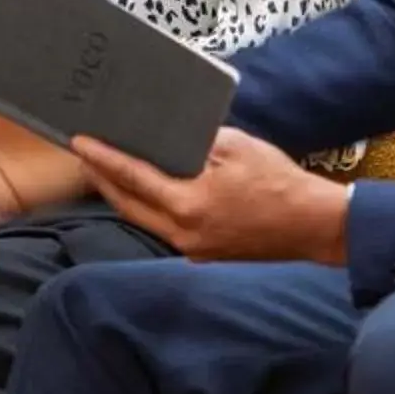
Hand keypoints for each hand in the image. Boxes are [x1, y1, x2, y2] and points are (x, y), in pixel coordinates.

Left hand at [72, 127, 350, 263]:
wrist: (315, 226)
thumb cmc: (281, 183)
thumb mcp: (236, 148)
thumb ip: (196, 144)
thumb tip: (168, 139)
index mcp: (189, 205)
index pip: (132, 178)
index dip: (102, 159)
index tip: (80, 143)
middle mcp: (183, 234)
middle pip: (128, 205)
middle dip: (103, 178)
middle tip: (86, 154)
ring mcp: (192, 248)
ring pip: (144, 219)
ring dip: (124, 195)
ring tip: (109, 169)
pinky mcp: (203, 253)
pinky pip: (165, 227)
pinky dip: (150, 207)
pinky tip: (148, 190)